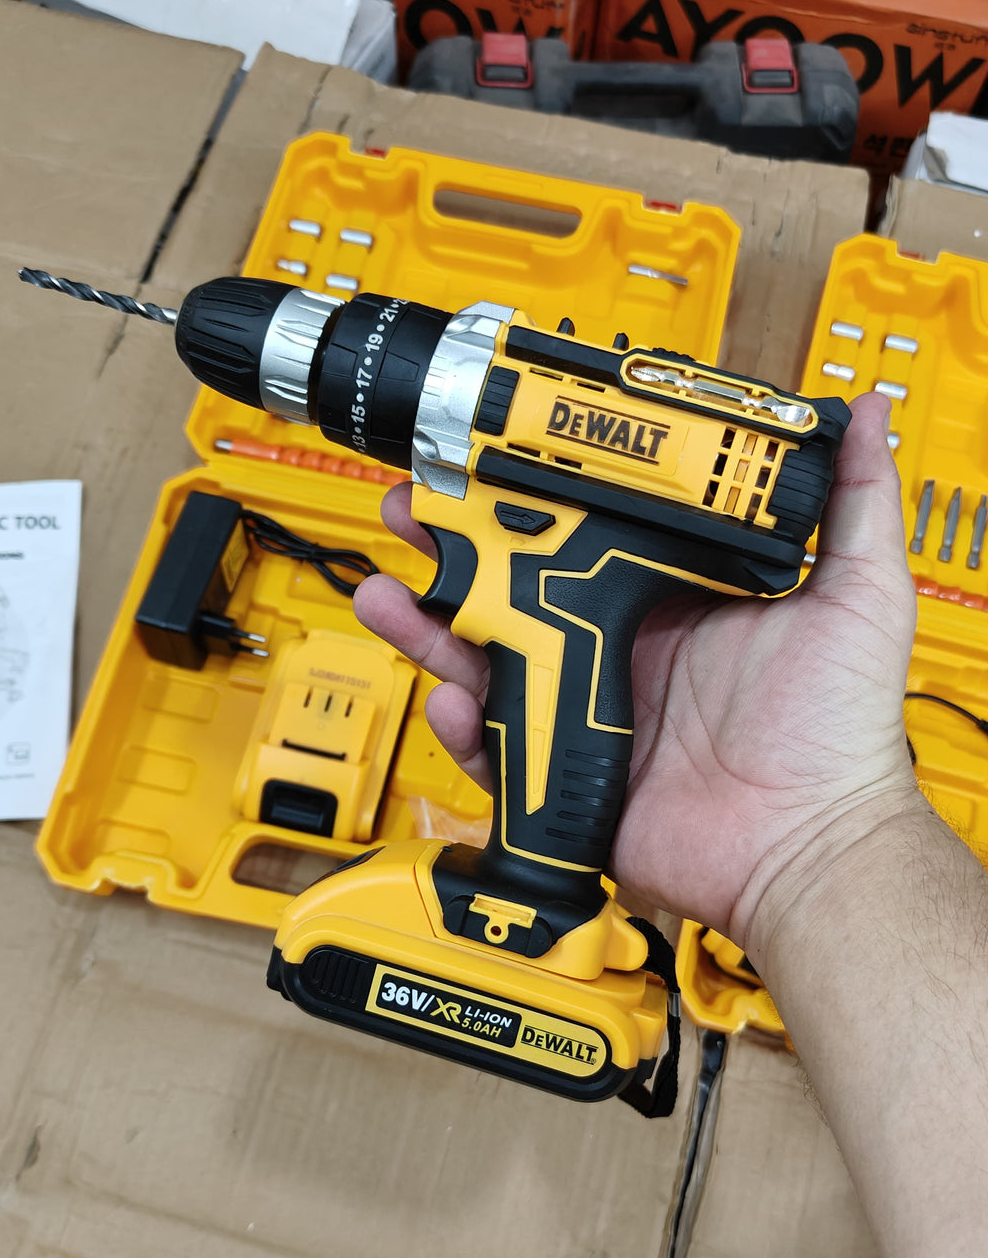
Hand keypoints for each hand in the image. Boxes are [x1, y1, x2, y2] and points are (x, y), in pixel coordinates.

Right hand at [353, 393, 922, 952]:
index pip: (585, 532)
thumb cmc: (838, 736)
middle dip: (453, 547)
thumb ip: (857, 503)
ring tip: (390, 591)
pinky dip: (462, 722)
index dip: (537, 496)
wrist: (807, 845)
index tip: (498, 456)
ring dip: (427, 624)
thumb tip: (867, 412)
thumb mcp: (859, 598)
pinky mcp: (564, 771)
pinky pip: (494, 744)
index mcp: (670, 598)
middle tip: (414, 510)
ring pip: (486, 657)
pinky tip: (454, 693)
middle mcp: (618, 645)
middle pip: (514, 584)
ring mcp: (586, 706)